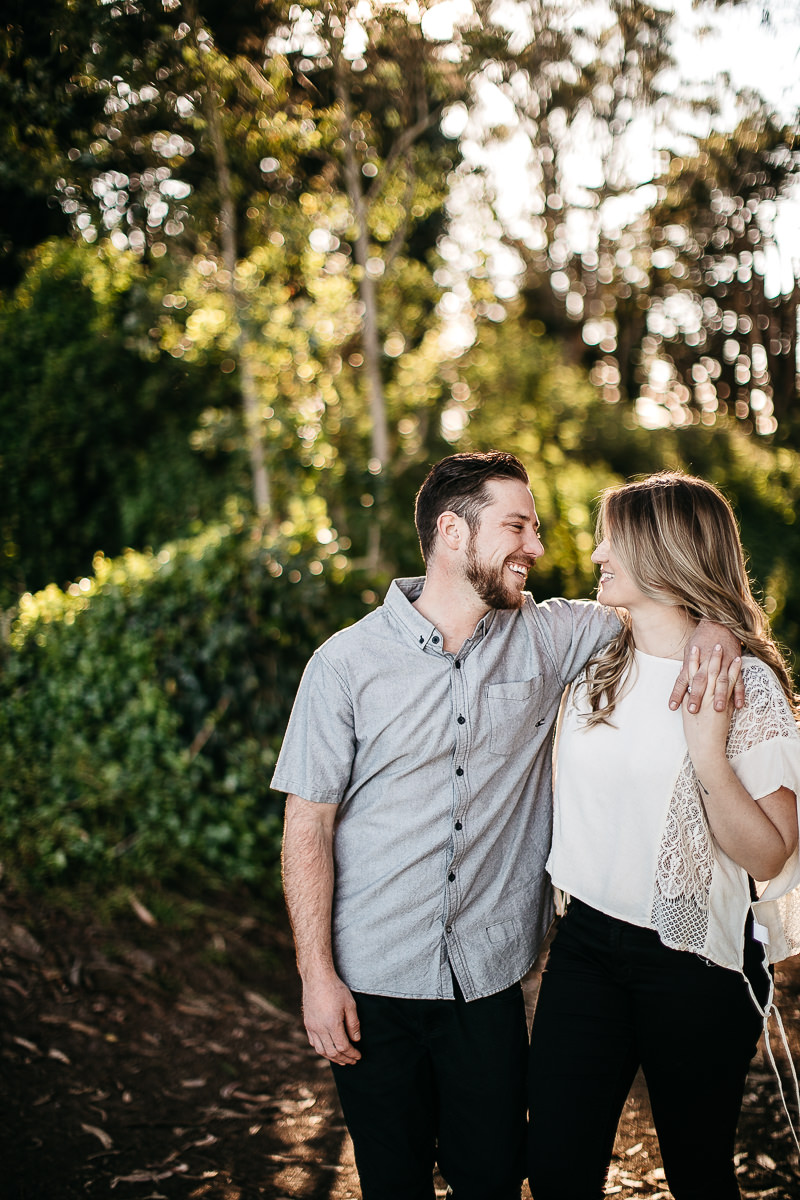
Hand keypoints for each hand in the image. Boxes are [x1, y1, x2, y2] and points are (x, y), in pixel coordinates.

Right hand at [302, 973, 361, 1064]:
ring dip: (332, 1057)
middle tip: (352, 1061)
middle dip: (344, 1059)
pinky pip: (313, 1042)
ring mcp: (312, 1027)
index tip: (358, 1056)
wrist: (317, 978)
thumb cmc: (336, 989)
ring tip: (341, 1060)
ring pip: (321, 1050)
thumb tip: (356, 1040)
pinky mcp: (307, 1023)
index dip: (352, 1054)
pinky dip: (322, 1049)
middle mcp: (320, 1028)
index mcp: (332, 1024)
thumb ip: (354, 1024)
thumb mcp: (350, 1004)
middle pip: (332, 1052)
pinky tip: (328, 1050)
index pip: (343, 1047)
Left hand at [669, 622, 744, 712]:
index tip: (672, 707)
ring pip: (721, 682)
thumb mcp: (689, 649)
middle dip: (697, 696)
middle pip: (700, 682)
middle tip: (693, 711)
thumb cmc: (701, 638)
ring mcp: (723, 664)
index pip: (683, 680)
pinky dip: (739, 693)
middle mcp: (707, 663)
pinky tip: (738, 705)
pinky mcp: (735, 665)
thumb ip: (686, 667)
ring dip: (719, 696)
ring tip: (717, 709)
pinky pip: (739, 681)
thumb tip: (680, 680)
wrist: (718, 622)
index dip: (677, 693)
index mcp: (694, 661)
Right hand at [681, 644, 741, 764]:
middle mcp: (703, 696)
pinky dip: (734, 672)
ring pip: (718, 675)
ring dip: (722, 660)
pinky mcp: (725, 705)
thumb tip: (688, 690)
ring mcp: (714, 699)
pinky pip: (731, 684)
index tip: (693, 648)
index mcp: (692, 697)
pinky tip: (737, 662)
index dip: (692, 660)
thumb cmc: (696, 733)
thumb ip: (689, 700)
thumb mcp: (688, 715)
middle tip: (711, 642)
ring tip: (724, 648)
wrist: (705, 748)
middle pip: (705, 671)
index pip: (691, 674)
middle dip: (708, 656)